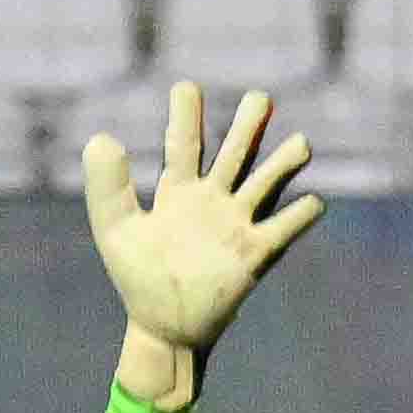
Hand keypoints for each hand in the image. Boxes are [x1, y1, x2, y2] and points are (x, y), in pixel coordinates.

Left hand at [85, 78, 322, 383]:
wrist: (164, 326)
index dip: (186, 116)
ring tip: (301, 142)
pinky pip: (284, 227)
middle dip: (249, 126)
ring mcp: (237, 224)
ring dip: (284, 163)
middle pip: (235, 154)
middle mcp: (212, 201)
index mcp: (177, 192)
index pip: (184, 145)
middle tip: (260, 97)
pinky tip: (311, 201)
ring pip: (266, 183)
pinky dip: (300, 214)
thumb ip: (107, 186)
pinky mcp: (255, 253)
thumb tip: (100, 138)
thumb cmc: (138, 278)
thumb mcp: (116, 229)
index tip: (186, 86)